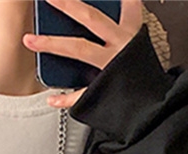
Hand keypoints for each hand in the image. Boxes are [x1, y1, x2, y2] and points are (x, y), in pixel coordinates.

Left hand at [23, 0, 144, 108]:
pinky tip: (52, 97)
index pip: (125, 4)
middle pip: (90, 18)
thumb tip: (117, 6)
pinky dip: (64, 98)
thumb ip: (125, 23)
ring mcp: (110, 68)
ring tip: (31, 40)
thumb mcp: (137, 46)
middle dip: (68, 4)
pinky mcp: (104, 91)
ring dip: (52, 43)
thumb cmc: (143, 78)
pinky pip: (81, 94)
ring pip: (79, 49)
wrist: (156, 109)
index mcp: (128, 34)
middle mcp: (120, 47)